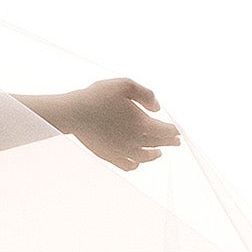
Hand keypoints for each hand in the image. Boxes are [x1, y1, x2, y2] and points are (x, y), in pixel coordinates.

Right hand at [56, 77, 178, 171]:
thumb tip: (157, 108)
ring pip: (145, 157)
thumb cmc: (98, 96)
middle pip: (158, 144)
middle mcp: (135, 141)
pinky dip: (136, 164)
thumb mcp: (125, 85)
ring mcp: (123, 151)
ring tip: (159, 152)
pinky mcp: (110, 157)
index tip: (178, 131)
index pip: (166, 130)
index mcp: (142, 124)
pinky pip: (129, 165)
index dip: (174, 130)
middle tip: (176, 141)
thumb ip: (146, 95)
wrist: (73, 114)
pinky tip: (137, 161)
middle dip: (169, 142)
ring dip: (154, 154)